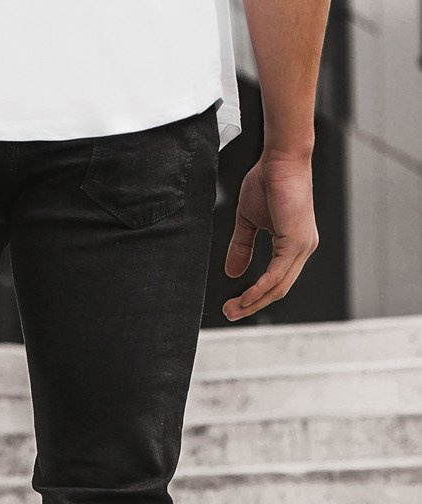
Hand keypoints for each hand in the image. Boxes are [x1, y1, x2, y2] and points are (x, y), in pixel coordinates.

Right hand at [223, 152, 318, 320]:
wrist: (280, 159)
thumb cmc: (268, 181)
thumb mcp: (248, 221)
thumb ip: (242, 247)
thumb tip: (232, 273)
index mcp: (294, 245)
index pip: (276, 280)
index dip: (255, 296)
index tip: (233, 305)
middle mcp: (303, 249)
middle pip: (278, 290)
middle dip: (252, 305)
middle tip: (229, 314)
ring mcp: (302, 247)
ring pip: (278, 287)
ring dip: (254, 302)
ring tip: (233, 310)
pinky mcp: (296, 243)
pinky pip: (276, 275)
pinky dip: (259, 289)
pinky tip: (244, 298)